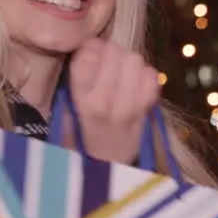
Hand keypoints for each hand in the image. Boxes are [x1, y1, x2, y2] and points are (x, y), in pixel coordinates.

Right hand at [66, 37, 159, 164]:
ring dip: (127, 62)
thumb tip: (89, 48)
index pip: (89, 53)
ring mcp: (130, 107)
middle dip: (110, 52)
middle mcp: (106, 101)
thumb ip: (76, 80)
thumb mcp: (66, 110)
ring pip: (136, 60)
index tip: (89, 55)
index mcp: (81, 100)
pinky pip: (152, 76)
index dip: (90, 48)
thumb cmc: (78, 138)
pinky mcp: (147, 110)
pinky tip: (134, 85)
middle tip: (105, 63)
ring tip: (120, 74)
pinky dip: (144, 75)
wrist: (103, 169)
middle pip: (115, 51)